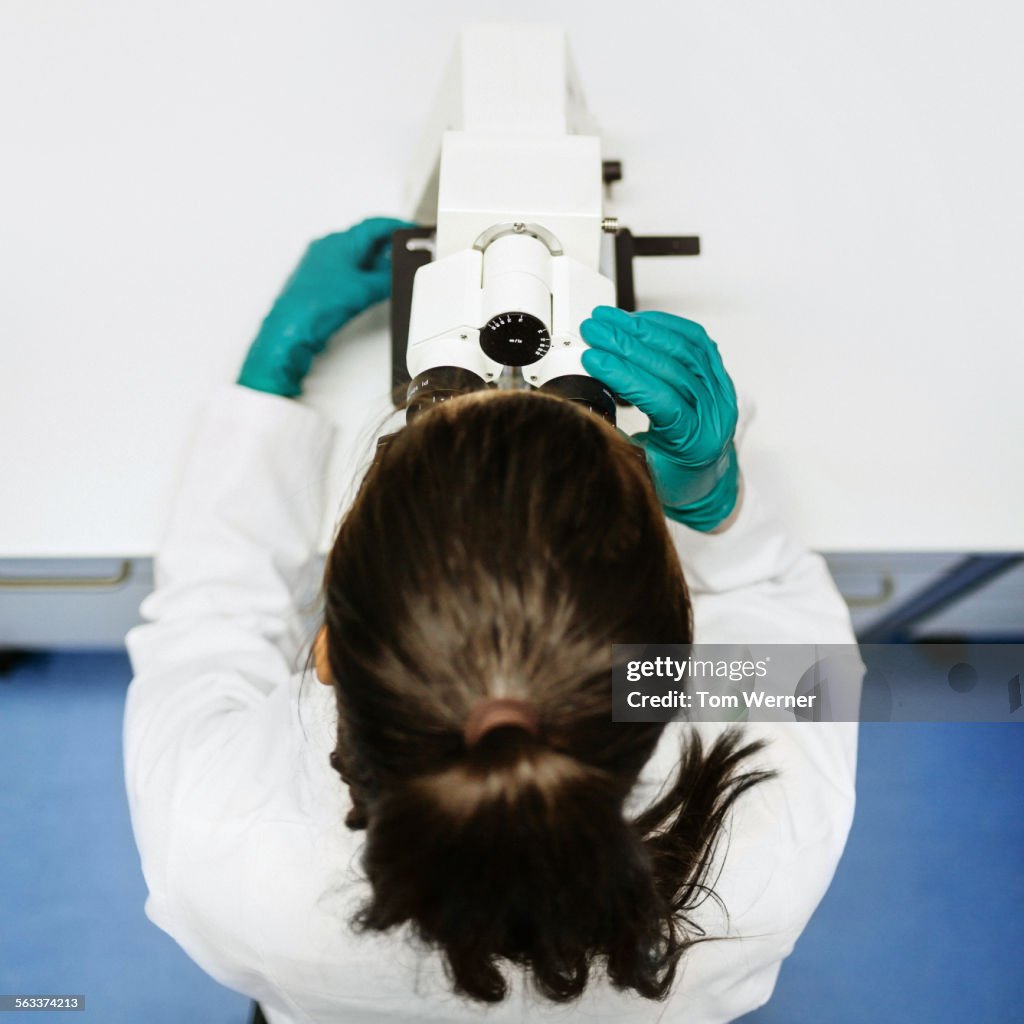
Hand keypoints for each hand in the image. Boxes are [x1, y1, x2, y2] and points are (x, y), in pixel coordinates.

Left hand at [238, 216, 415, 396]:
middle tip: (406, 258)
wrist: (291, 329)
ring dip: (374, 266)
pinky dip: (361, 277)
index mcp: (338, 241)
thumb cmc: (316, 305)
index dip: (395, 227)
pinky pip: (345, 273)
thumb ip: (385, 280)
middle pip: (364, 242)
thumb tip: (397, 275)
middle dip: (387, 249)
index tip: (411, 231)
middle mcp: (327, 248)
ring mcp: (321, 265)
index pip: (373, 226)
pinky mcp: (318, 282)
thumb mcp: (364, 291)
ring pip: (355, 258)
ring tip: (390, 278)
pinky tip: (369, 290)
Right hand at [580, 306, 738, 531]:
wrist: (705, 479)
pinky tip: (638, 321)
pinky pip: (696, 341)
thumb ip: (617, 441)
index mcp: (694, 442)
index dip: (623, 374)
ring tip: (609, 320)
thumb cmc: (673, 478)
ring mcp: (720, 391)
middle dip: (626, 342)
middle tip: (594, 329)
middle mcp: (714, 413)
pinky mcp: (718, 375)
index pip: (661, 398)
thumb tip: (581, 411)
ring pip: (684, 347)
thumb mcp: (640, 471)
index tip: (592, 358)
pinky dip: (664, 326)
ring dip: (641, 328)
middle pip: (671, 365)